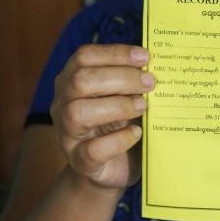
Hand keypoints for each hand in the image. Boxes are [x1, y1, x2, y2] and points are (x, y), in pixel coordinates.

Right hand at [50, 44, 153, 189]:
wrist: (115, 167)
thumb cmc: (120, 123)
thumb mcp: (124, 96)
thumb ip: (132, 80)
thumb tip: (157, 63)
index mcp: (72, 81)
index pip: (84, 57)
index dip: (114, 53)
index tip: (145, 56)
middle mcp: (62, 104)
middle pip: (80, 80)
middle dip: (120, 78)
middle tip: (150, 83)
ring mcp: (67, 134)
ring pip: (77, 113)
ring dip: (117, 106)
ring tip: (143, 106)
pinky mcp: (79, 161)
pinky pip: (93, 149)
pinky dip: (119, 139)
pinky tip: (136, 134)